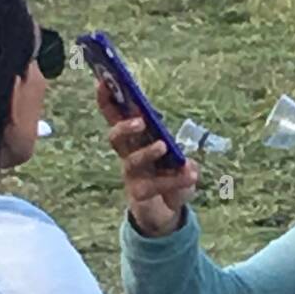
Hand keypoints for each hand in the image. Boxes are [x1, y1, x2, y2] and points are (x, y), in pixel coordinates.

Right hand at [97, 79, 198, 236]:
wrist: (167, 211)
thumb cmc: (170, 177)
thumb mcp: (182, 164)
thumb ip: (185, 162)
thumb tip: (187, 165)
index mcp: (133, 138)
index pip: (115, 115)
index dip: (106, 99)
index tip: (103, 82)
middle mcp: (128, 154)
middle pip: (115, 136)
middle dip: (124, 126)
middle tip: (140, 121)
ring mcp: (132, 175)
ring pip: (132, 161)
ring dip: (147, 151)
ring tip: (164, 146)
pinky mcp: (139, 194)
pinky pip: (155, 184)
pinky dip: (175, 179)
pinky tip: (191, 174)